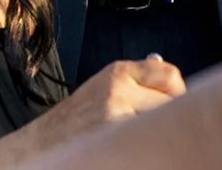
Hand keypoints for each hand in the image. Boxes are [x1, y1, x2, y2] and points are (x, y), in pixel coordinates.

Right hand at [47, 57, 185, 138]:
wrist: (43, 142)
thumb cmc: (75, 120)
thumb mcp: (103, 87)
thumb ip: (137, 83)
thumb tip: (176, 85)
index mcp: (117, 73)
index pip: (169, 76)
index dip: (178, 93)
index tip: (178, 103)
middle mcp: (117, 90)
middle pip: (171, 103)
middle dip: (170, 117)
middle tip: (165, 129)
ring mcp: (117, 117)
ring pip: (161, 123)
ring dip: (160, 133)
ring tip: (146, 138)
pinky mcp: (114, 139)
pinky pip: (147, 141)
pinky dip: (147, 145)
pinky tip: (134, 147)